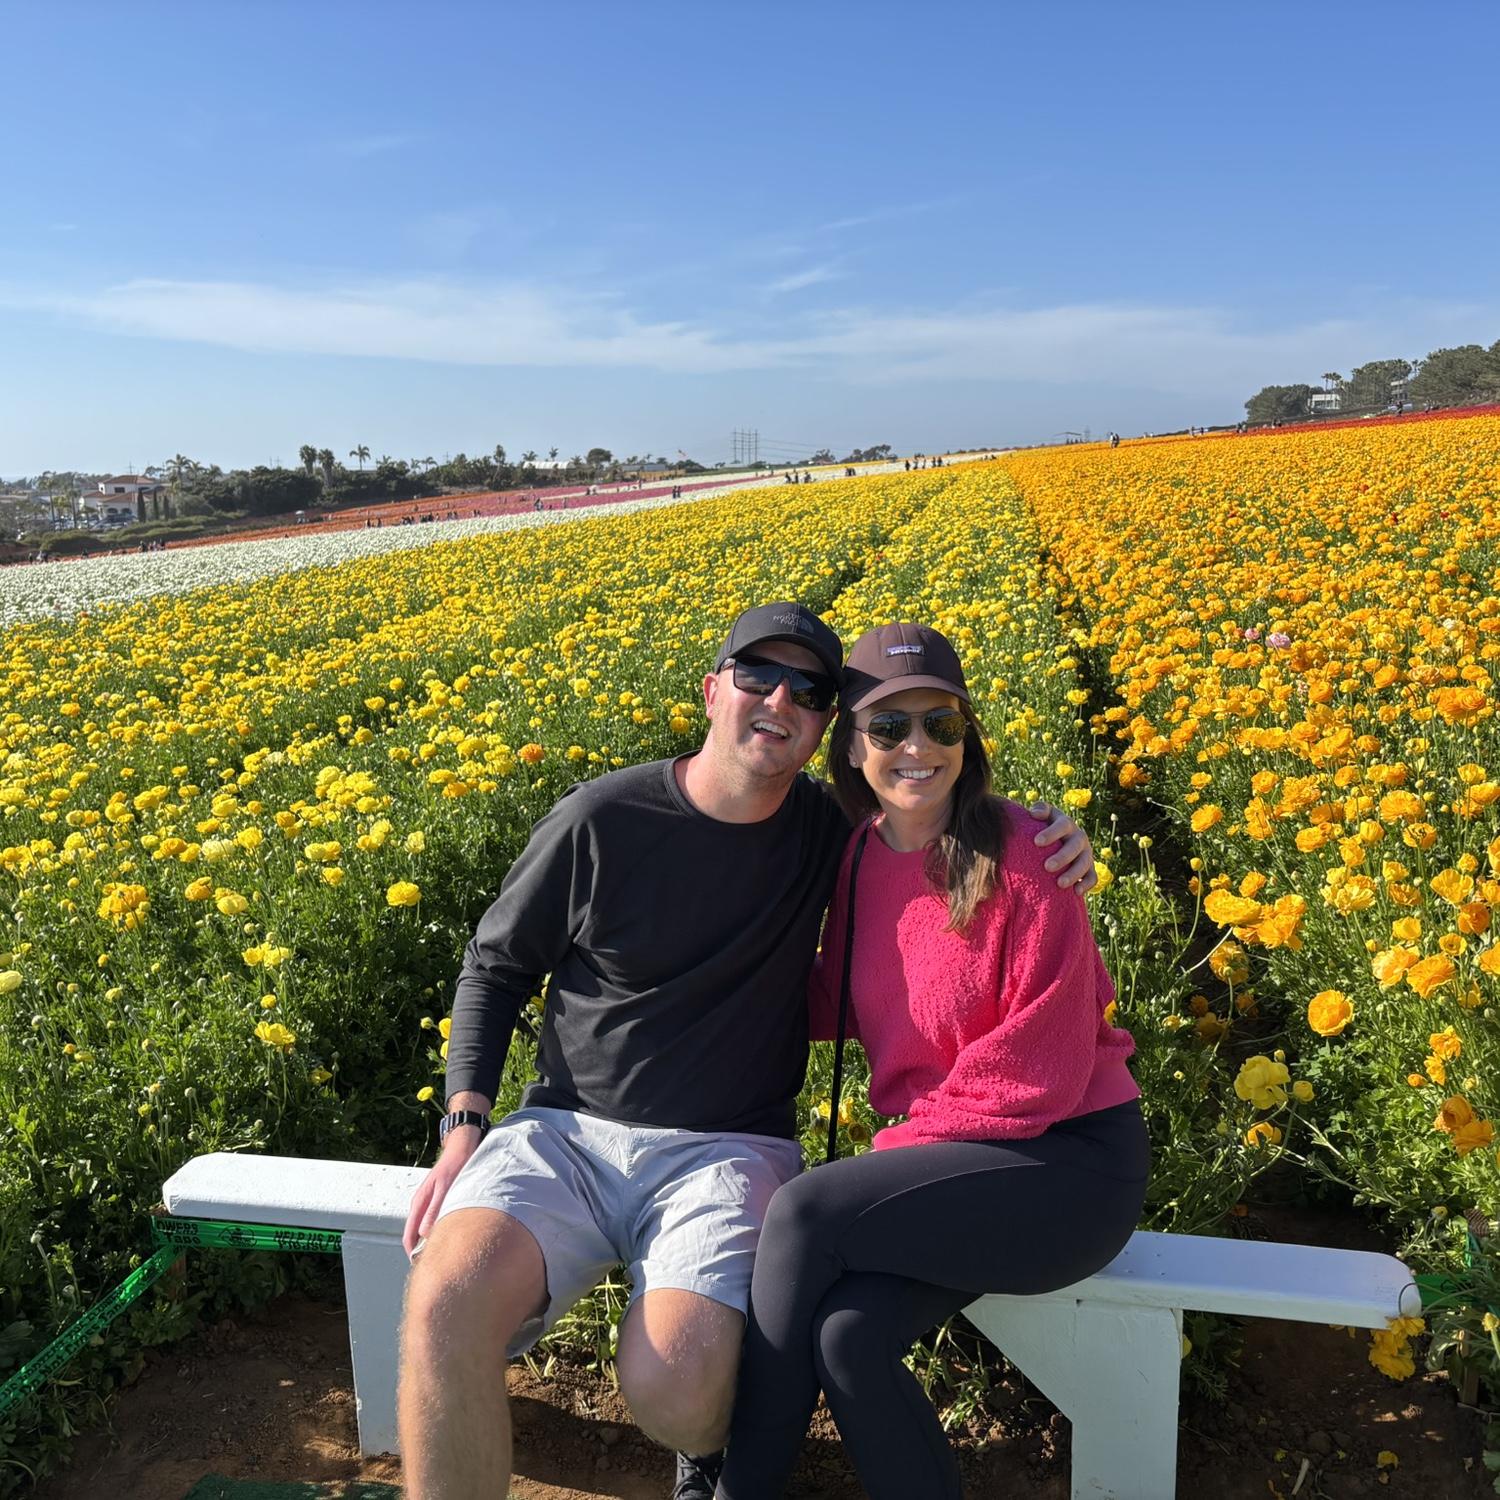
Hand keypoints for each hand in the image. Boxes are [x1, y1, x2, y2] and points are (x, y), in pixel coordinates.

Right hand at [402, 1126, 482, 1258]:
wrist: (463, 1148)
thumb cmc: (455, 1166)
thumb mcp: (445, 1188)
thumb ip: (435, 1210)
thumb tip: (425, 1234)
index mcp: (419, 1204)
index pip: (409, 1238)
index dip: (414, 1255)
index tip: (424, 1269)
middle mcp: (421, 1206)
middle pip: (416, 1237)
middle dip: (424, 1252)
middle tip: (438, 1266)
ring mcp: (429, 1204)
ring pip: (426, 1231)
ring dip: (433, 1243)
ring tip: (447, 1256)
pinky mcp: (439, 1201)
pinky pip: (435, 1223)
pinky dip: (440, 1233)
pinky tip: (453, 1237)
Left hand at [1027, 801, 1097, 893]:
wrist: (1056, 841)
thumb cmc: (1042, 827)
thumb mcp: (1043, 815)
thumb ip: (1039, 809)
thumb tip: (1034, 813)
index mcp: (1066, 823)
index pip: (1062, 825)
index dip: (1051, 832)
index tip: (1036, 842)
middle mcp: (1079, 837)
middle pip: (1075, 846)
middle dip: (1062, 857)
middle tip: (1047, 867)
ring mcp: (1086, 853)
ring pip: (1085, 863)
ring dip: (1074, 873)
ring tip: (1060, 884)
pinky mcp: (1090, 868)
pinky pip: (1092, 877)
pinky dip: (1086, 884)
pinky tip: (1076, 892)